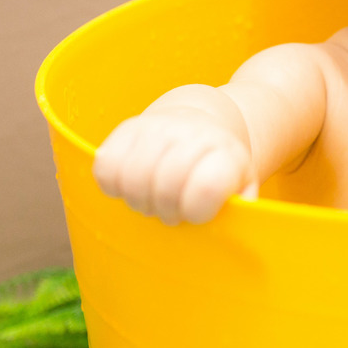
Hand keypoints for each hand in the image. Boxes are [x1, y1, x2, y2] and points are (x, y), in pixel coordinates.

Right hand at [92, 110, 257, 224]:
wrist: (198, 123)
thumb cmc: (218, 168)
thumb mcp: (240, 185)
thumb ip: (241, 207)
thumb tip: (239, 224)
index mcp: (224, 153)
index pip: (207, 186)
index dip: (197, 210)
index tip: (197, 213)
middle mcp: (191, 134)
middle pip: (165, 186)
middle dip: (166, 211)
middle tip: (173, 212)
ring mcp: (156, 128)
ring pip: (132, 178)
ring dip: (139, 201)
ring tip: (152, 200)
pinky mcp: (125, 129)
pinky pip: (105, 168)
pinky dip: (113, 186)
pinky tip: (131, 185)